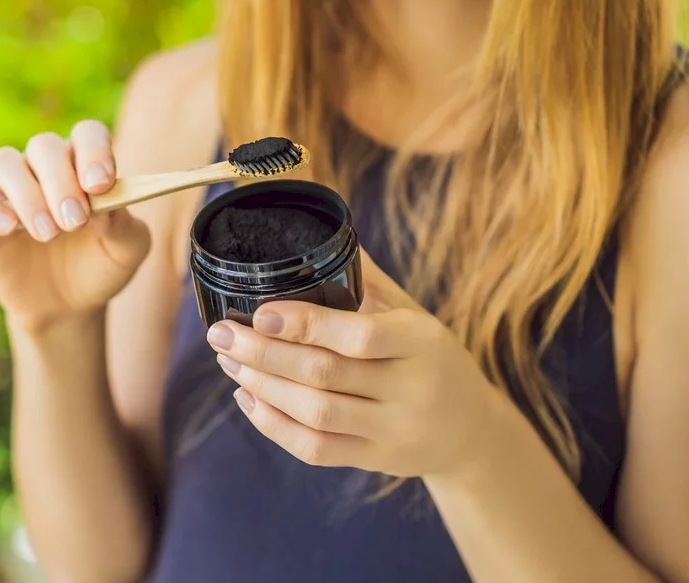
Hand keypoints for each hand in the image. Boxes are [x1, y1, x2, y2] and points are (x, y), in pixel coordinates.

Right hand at [0, 120, 150, 329]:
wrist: (66, 305)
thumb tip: (104, 205)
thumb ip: (124, 225)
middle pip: (44, 146)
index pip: (88, 135)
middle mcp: (43, 167)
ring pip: (3, 161)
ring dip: (26, 194)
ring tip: (46, 234)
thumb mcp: (127, 252)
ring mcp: (7, 187)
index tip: (100, 186)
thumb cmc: (100, 267)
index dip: (94, 152)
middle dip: (60, 182)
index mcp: (84, 165)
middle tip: (74, 223)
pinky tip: (5, 229)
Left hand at [205, 253, 501, 478]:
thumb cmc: (431, 358)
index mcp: (421, 341)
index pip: (359, 335)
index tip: (260, 312)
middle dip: (263, 353)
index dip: (305, 324)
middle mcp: (410, 388)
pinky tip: (248, 397)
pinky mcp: (374, 459)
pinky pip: (316, 449)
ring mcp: (392, 430)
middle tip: (221, 335)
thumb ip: (369, 281)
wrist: (472, 431)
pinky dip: (273, 425)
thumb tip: (323, 233)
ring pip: (315, 414)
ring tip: (229, 361)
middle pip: (325, 374)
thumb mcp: (414, 314)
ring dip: (262, 386)